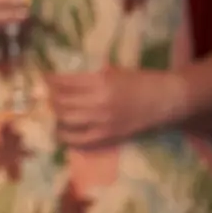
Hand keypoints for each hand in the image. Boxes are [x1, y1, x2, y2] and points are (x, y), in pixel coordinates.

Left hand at [46, 68, 185, 150]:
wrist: (167, 100)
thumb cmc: (142, 81)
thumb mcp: (114, 72)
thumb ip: (91, 78)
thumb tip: (65, 82)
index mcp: (100, 82)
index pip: (64, 82)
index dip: (50, 81)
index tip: (44, 78)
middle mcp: (98, 102)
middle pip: (61, 102)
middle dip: (50, 98)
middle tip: (47, 96)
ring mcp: (103, 121)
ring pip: (66, 120)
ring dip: (55, 115)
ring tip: (54, 111)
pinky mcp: (109, 136)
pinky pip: (80, 140)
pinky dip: (67, 136)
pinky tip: (61, 132)